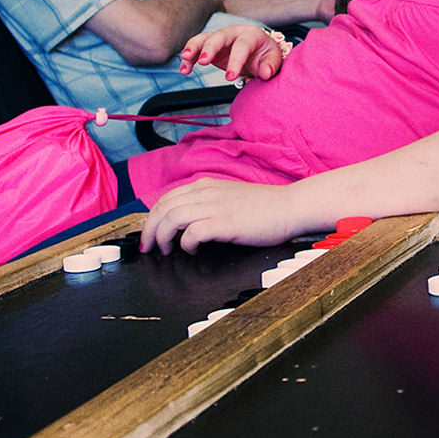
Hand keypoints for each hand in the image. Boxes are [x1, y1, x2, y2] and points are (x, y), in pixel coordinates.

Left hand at [140, 177, 306, 253]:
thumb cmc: (264, 207)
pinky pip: (193, 232)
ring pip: (172, 218)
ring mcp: (216, 207)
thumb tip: (185, 223)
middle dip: (149, 230)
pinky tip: (191, 251)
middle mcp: (206, 192)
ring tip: (166, 251)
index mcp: (206, 185)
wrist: (290, 207)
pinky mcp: (226, 223)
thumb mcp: (228, 197)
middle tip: (148, 248)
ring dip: (163, 237)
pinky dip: (186, 243)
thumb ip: (206, 204)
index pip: (166, 198)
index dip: (152, 218)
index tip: (150, 234)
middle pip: (163, 208)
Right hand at [177, 22, 287, 82]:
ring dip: (193, 48)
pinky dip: (189, 58)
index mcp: (251, 34)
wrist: (259, 52)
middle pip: (219, 36)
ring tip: (185, 59)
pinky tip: (185, 69)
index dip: (235, 61)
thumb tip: (265, 73)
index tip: (230, 77)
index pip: (242, 46)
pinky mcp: (210, 46)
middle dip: (210, 48)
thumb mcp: (273, 59)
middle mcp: (233, 33)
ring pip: (204, 39)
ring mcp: (220, 38)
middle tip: (203, 62)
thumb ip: (271, 66)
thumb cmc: (266, 54)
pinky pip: (197, 49)